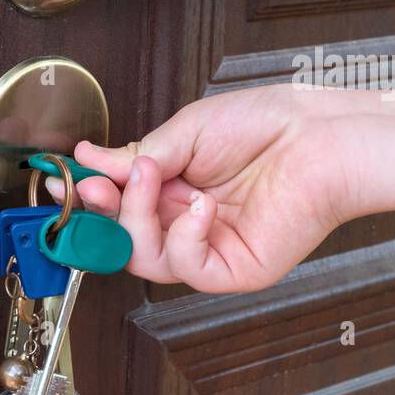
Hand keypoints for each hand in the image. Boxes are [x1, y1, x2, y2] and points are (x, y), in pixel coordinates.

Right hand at [53, 84, 361, 292]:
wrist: (323, 135)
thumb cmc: (268, 126)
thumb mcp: (185, 134)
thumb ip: (136, 156)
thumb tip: (87, 158)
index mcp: (173, 192)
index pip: (118, 210)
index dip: (91, 201)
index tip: (71, 180)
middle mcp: (186, 224)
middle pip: (123, 239)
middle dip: (105, 212)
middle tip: (99, 184)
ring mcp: (209, 249)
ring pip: (146, 259)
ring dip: (138, 218)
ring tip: (153, 176)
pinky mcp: (235, 269)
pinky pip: (189, 268)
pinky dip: (184, 236)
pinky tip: (200, 205)